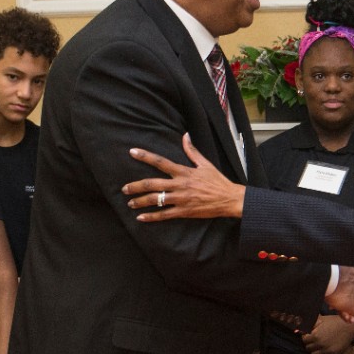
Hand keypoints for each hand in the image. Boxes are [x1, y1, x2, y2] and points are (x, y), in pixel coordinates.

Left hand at [124, 134, 244, 220]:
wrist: (229, 199)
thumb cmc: (217, 181)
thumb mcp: (205, 164)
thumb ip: (192, 151)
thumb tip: (185, 136)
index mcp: (184, 172)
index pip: (160, 162)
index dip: (145, 156)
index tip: (132, 152)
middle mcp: (180, 185)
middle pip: (152, 184)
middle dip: (135, 186)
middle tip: (124, 188)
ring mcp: (181, 199)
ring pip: (156, 200)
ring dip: (140, 201)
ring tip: (130, 203)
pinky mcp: (184, 211)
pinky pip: (164, 215)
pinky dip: (151, 217)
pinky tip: (141, 218)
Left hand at [303, 315, 353, 353]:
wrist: (348, 327)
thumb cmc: (333, 321)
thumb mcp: (320, 320)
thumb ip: (308, 324)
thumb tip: (296, 330)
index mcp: (315, 335)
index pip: (304, 340)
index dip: (306, 337)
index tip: (309, 335)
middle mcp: (319, 344)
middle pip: (308, 348)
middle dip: (309, 344)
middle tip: (313, 341)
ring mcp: (326, 350)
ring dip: (314, 350)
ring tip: (317, 345)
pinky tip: (319, 352)